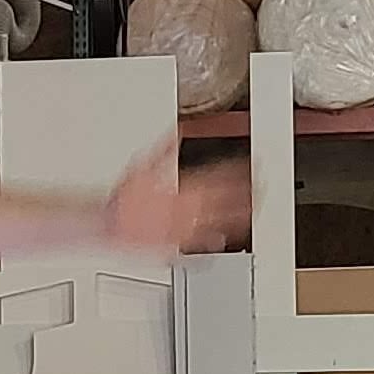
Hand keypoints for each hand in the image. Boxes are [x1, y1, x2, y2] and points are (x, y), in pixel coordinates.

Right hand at [102, 136, 249, 256]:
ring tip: (255, 209)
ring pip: (221, 222)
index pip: (220, 177)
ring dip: (241, 216)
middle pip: (227, 201)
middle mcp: (189, 209)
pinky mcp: (179, 243)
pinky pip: (203, 243)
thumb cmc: (126, 198)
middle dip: (249, 193)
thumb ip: (167, 147)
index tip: (255, 166)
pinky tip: (226, 238)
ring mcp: (186, 228)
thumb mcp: (146, 162)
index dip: (240, 171)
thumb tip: (180, 130)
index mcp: (183, 187)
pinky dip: (217, 240)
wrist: (110, 224)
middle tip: (264, 187)